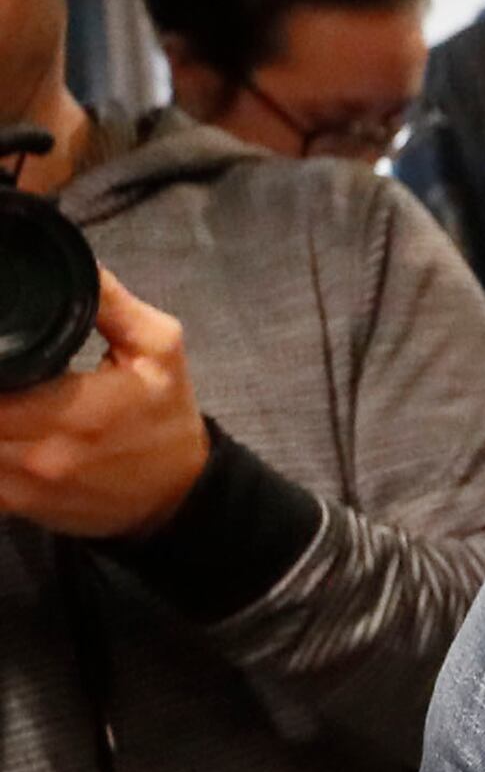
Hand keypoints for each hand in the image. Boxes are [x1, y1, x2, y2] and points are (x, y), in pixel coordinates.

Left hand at [0, 268, 207, 538]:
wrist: (181, 494)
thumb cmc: (166, 416)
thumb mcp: (160, 349)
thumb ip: (110, 304)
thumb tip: (76, 263)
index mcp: (79, 411)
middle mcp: (45, 454)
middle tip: (1, 371)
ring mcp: (28, 488)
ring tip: (4, 396)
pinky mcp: (19, 507)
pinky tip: (5, 426)